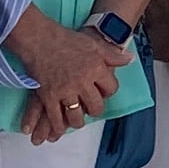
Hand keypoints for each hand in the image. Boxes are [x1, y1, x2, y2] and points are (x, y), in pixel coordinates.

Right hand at [1, 9, 122, 132]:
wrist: (39, 39)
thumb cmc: (65, 39)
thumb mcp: (93, 44)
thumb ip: (112, 55)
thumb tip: (129, 59)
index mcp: (96, 68)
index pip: (111, 89)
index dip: (108, 92)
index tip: (102, 92)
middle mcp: (83, 81)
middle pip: (96, 106)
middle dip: (94, 109)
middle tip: (90, 108)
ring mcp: (65, 90)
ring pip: (76, 116)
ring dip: (77, 121)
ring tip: (76, 120)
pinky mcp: (48, 96)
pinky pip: (55, 118)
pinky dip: (58, 126)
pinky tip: (60, 128)